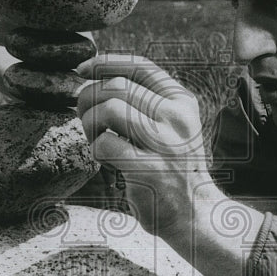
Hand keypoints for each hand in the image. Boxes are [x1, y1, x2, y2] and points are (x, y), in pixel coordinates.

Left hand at [75, 54, 222, 240]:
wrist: (194, 213)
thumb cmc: (171, 167)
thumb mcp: (171, 126)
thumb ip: (144, 101)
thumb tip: (95, 77)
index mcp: (182, 101)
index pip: (140, 66)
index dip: (105, 62)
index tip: (82, 69)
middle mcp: (178, 118)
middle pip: (117, 86)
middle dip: (89, 99)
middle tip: (88, 120)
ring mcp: (166, 144)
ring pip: (109, 109)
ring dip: (90, 123)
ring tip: (97, 139)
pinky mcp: (151, 170)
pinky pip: (105, 144)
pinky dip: (95, 150)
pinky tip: (105, 159)